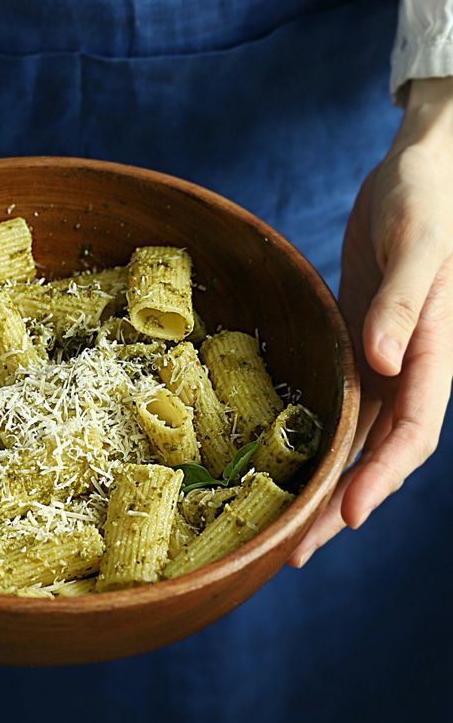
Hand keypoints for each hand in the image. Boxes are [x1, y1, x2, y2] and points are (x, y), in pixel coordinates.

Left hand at [290, 78, 452, 566]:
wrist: (416, 171)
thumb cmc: (427, 199)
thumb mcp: (418, 243)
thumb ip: (404, 303)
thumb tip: (381, 360)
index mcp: (435, 352)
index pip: (412, 431)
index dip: (381, 476)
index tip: (349, 515)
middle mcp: (410, 369)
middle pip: (377, 453)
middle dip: (341, 504)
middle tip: (297, 551)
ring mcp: (383, 362)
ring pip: (355, 439)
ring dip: (324, 485)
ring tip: (287, 527)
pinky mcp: (357, 346)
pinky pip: (340, 406)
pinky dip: (317, 440)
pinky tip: (290, 464)